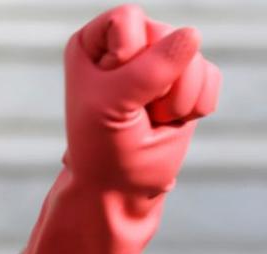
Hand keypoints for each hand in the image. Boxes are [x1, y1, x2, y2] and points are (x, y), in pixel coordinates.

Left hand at [64, 4, 220, 195]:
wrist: (121, 185)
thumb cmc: (103, 147)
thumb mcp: (113, 106)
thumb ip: (149, 70)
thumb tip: (192, 35)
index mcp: (93, 44)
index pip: (127, 18)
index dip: (129, 52)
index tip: (111, 87)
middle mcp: (127, 45)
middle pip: (166, 34)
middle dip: (158, 82)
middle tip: (135, 111)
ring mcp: (160, 61)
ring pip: (194, 57)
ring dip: (178, 99)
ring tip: (151, 118)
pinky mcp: (188, 81)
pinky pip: (211, 76)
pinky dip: (196, 106)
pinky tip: (170, 121)